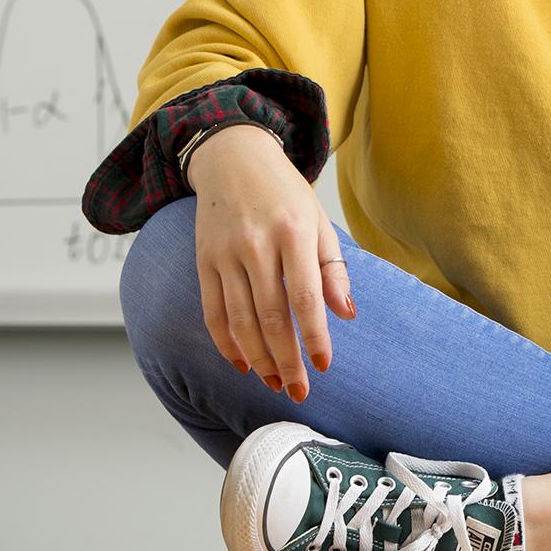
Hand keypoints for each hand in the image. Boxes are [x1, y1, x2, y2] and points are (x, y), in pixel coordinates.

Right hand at [188, 125, 354, 400]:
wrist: (234, 158)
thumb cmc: (285, 194)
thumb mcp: (318, 221)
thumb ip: (332, 268)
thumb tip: (345, 315)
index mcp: (293, 233)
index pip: (305, 297)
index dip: (313, 336)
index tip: (323, 366)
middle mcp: (257, 244)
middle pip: (270, 316)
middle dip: (285, 360)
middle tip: (298, 391)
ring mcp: (226, 254)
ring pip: (240, 321)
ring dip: (258, 359)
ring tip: (274, 383)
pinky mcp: (204, 261)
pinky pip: (212, 312)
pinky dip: (226, 343)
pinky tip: (242, 364)